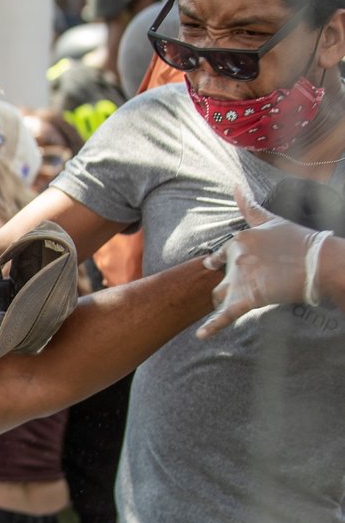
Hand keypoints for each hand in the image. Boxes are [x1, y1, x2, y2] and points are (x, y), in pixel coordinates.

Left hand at [197, 188, 314, 338]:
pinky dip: (211, 327)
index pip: (220, 256)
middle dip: (226, 284)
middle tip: (237, 290)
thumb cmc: (299, 240)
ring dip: (220, 302)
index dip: (221, 264)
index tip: (217, 268)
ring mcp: (240, 279)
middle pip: (221, 278)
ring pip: (219, 295)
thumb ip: (249, 207)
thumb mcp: (270, 221)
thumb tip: (235, 186)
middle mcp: (235, 259)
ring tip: (215, 312)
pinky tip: (200, 335)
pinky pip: (224, 316)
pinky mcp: (248, 298)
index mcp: (238, 240)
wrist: (321, 262)